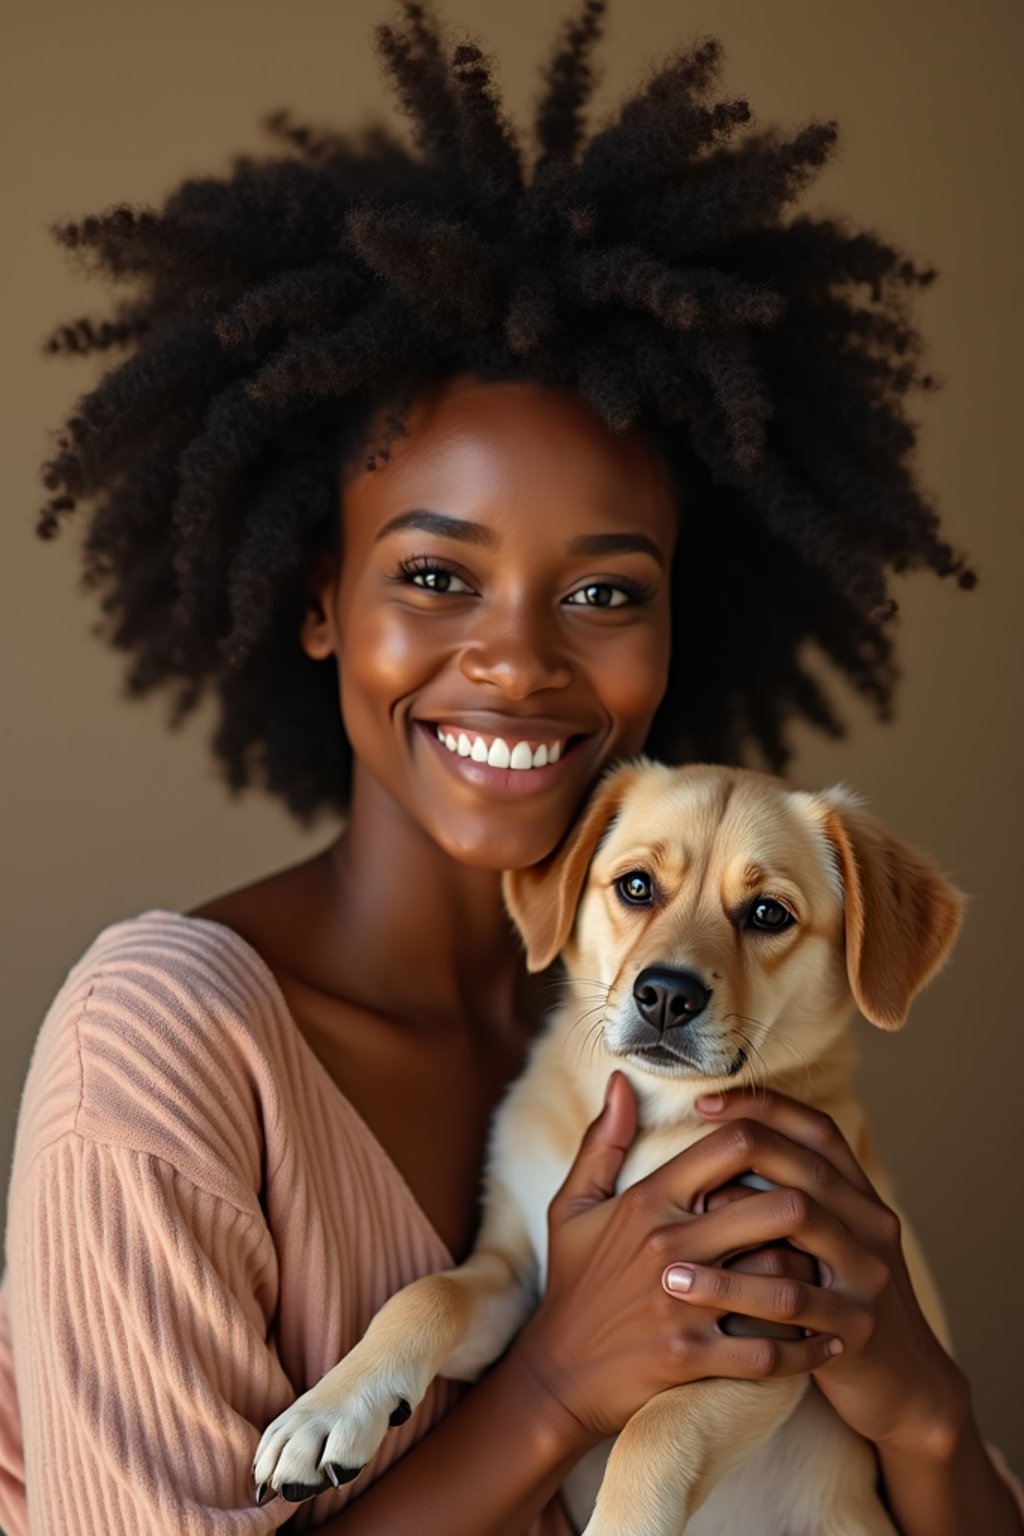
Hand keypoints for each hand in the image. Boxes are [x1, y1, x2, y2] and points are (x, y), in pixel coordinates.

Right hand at [514, 1073, 840, 1444]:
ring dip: (814, 1277)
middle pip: (775, 1208)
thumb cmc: (572, 1283)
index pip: (730, 1147)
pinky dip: (808, 1350)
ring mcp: (681, 1304)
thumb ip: (603, 1141)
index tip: (789, 1160)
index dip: (772, 1144)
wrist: (555, 1374)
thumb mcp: (572, 1206)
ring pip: (782, 1277)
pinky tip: (827, 1341)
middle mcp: (669, 1246)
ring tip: (834, 1274)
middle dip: (812, 1210)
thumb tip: (621, 1080)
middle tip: (829, 1219)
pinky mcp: (690, 1358)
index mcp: (648, 1201)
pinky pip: (770, 1351)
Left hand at [665, 1087, 968, 1455]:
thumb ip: (786, 1201)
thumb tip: (717, 1151)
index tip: (704, 1102)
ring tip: (667, 1243)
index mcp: (858, 1198)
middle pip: (806, 1164)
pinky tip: (692, 1293)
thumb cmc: (841, 1307)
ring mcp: (868, 1273)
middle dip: (741, 1151)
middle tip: (678, 1166)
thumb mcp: (826, 1247)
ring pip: (801, 1219)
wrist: (905, 1388)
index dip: (763, 1107)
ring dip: (728, 1224)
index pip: (815, 1130)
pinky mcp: (858, 1325)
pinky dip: (738, 1291)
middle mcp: (870, 1224)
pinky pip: (794, 1299)